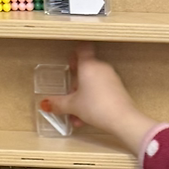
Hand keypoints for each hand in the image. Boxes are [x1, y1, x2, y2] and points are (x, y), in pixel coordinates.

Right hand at [42, 48, 156, 154]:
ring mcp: (111, 78)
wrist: (123, 120)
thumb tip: (46, 104)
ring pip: (92, 84)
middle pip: (85, 70)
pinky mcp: (118, 89)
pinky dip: (92, 101)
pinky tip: (86, 118)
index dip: (74, 54)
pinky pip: (101, 91)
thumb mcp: (73, 106)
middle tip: (69, 97)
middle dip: (75, 85)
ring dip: (82, 97)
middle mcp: (101, 68)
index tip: (69, 63)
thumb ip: (58, 104)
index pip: (81, 49)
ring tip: (76, 115)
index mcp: (88, 65)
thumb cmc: (97, 107)